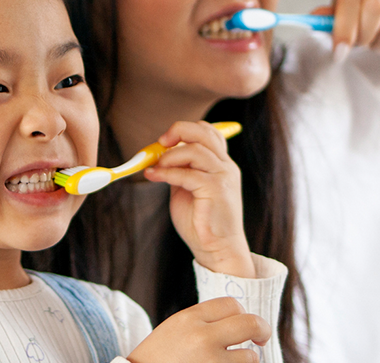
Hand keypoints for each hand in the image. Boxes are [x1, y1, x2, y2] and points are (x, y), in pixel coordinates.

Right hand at [127, 298, 271, 362]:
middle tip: (261, 339)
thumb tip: (241, 319)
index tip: (244, 325)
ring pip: (250, 357)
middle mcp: (202, 338)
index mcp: (189, 319)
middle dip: (262, 330)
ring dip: (246, 361)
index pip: (231, 304)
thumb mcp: (175, 330)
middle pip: (250, 324)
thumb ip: (203, 322)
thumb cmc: (158, 358)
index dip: (242, 314)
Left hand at [143, 121, 253, 277]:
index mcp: (222, 165)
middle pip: (204, 132)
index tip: (165, 140)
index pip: (209, 132)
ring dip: (169, 156)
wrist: (218, 250)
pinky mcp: (216, 190)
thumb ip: (181, 171)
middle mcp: (226, 167)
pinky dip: (166, 173)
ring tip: (155, 168)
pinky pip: (187, 174)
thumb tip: (161, 156)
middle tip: (160, 143)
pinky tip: (153, 177)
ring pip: (195, 150)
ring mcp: (223, 177)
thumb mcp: (188, 189)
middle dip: (179, 131)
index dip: (186, 130)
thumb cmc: (201, 223)